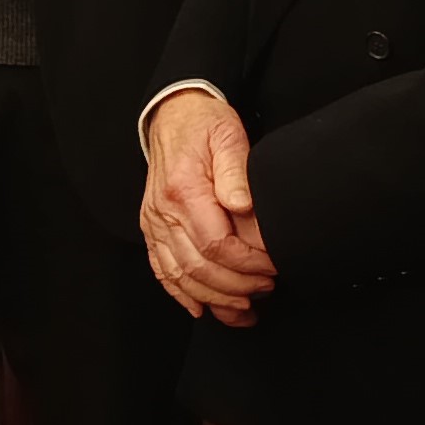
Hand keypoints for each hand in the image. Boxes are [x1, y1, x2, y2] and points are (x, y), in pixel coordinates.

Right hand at [140, 87, 275, 325]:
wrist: (172, 116)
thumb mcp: (228, 136)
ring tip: (244, 307)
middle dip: (237, 287)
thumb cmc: (204, 125)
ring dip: (214, 299)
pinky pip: (163, 271)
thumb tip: (245, 207)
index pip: (216, 245)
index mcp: (184, 190)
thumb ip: (236, 173)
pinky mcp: (152, 229)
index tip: (273, 266)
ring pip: (181, 277)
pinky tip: (203, 308)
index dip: (247, 264)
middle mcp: (163, 211)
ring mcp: (154, 223)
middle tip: (267, 287)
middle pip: (199, 268)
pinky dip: (182, 295)